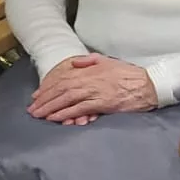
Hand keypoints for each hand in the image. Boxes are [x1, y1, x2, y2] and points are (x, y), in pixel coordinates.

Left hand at [27, 54, 157, 124]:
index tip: (37, 95)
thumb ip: (90, 61)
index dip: (48, 87)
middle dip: (45, 99)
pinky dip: (65, 113)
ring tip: (38, 115)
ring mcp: (96, 92)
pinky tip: (55, 118)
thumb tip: (74, 62)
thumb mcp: (109, 61)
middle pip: (61, 89)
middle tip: (32, 109)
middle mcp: (90, 80)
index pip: (64, 78)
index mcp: (91, 69)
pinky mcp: (102, 104)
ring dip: (50, 108)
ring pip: (67, 99)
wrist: (148, 85)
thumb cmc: (129, 74)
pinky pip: (79, 109)